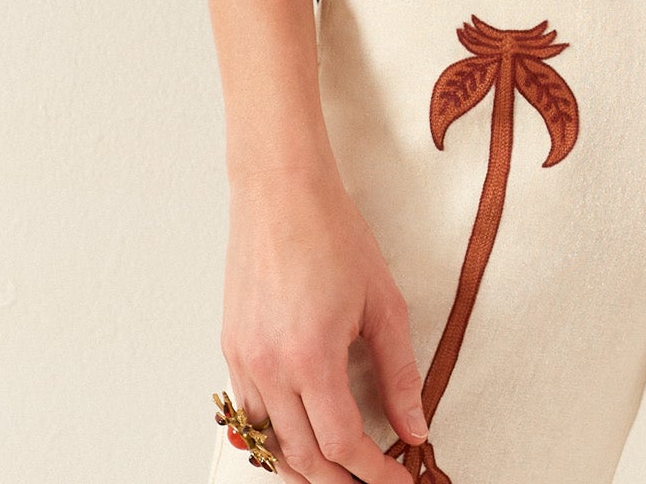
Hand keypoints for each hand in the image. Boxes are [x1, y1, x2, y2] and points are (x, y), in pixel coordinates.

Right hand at [220, 150, 427, 483]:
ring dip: (306, 468)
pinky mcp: (231, 349)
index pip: (343, 445)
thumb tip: (414, 426)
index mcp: (310, 357)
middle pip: (304, 458)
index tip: (399, 481)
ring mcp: (243, 360)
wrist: (281, 191)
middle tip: (374, 482)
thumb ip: (399, 373)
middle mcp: (269, 367)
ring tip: (341, 473)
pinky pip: (250, 414)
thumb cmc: (332, 233)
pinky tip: (300, 439)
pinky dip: (276, 439)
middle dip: (342, 482)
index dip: (374, 474)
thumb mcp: (383, 303)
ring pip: (271, 445)